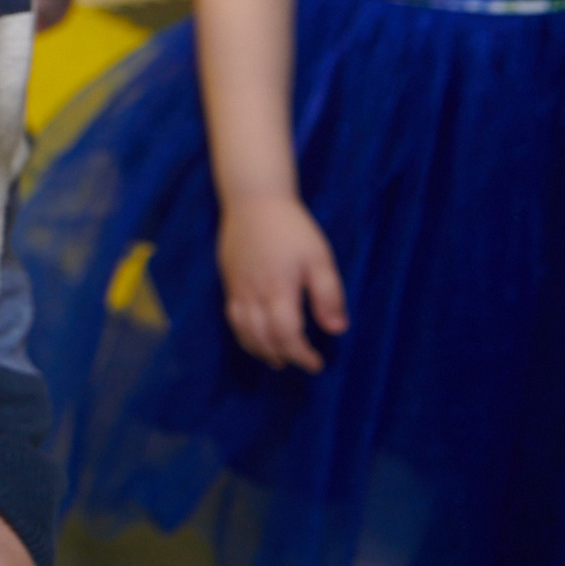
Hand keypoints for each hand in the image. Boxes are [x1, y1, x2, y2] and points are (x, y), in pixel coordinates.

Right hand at [218, 190, 347, 369]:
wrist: (253, 201)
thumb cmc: (292, 228)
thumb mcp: (320, 258)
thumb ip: (328, 295)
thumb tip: (336, 329)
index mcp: (279, 289)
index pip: (287, 335)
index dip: (302, 355)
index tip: (317, 363)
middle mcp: (254, 294)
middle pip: (263, 338)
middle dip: (283, 356)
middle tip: (301, 363)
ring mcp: (237, 288)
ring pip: (243, 331)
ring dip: (259, 350)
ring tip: (276, 359)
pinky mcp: (228, 281)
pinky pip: (232, 317)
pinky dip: (243, 334)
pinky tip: (255, 335)